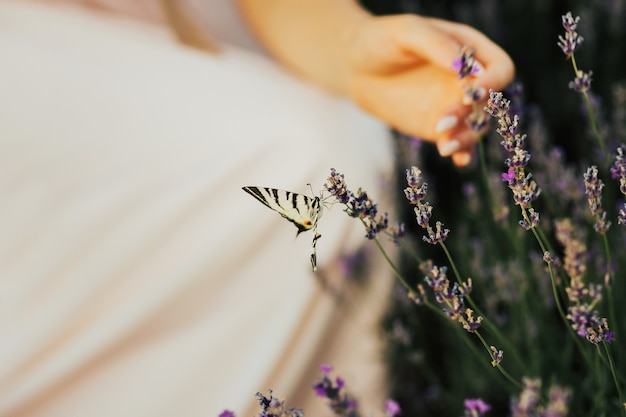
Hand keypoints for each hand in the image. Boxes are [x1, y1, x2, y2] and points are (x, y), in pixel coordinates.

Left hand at [344, 14, 514, 166]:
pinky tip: (458, 160)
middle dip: (470, 115)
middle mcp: (467, 79)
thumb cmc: (379, 40)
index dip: (492, 84)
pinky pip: (459, 143)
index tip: (468, 95)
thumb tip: (461, 67)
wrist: (354, 67)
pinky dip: (462, 153)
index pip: (499, 69)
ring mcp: (453, 105)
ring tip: (443, 146)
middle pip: (489, 103)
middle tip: (442, 122)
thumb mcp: (404, 32)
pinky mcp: (437, 127)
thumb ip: (435, 43)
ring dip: (465, 138)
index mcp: (469, 49)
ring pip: (476, 127)